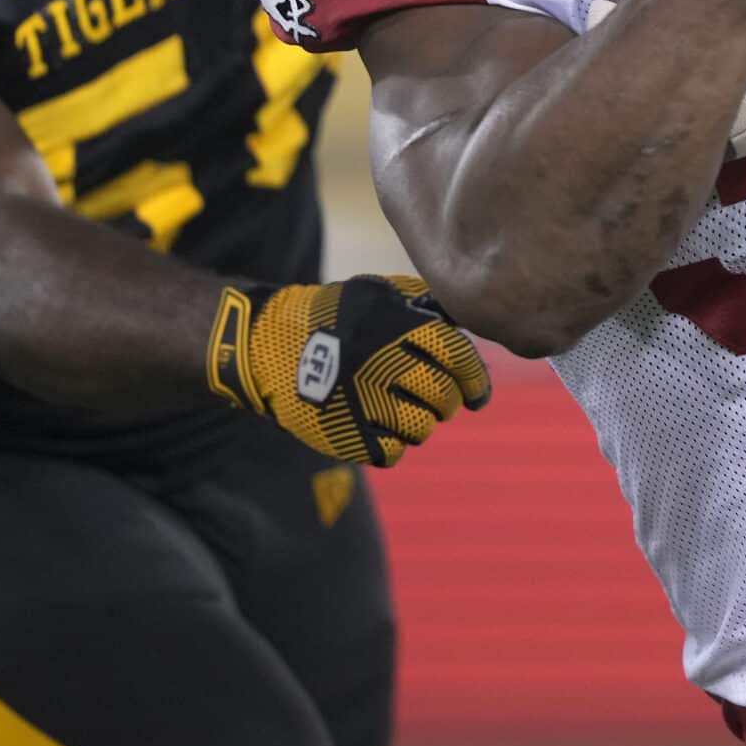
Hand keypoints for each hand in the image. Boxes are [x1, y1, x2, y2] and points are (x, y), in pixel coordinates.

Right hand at [209, 274, 490, 463]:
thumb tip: (467, 327)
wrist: (267, 345)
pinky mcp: (343, 433)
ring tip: (408, 412)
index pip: (457, 356)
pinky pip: (392, 453)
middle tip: (442, 400)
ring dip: (422, 423)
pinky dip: (395, 444)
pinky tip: (385, 428)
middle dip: (449, 402)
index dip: (476, 377)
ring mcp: (361, 401)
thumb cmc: (335, 317)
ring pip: (421, 429)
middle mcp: (380, 363)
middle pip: (443, 396)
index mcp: (395, 325)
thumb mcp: (377, 292)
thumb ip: (423, 304)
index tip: (478, 391)